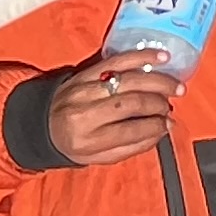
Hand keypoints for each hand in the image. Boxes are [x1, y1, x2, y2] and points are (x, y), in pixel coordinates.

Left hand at [45, 49, 178, 166]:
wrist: (39, 124)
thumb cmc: (74, 144)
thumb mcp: (98, 157)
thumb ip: (131, 146)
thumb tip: (162, 131)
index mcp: (88, 139)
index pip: (130, 130)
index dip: (155, 126)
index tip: (169, 124)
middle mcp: (85, 112)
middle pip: (132, 103)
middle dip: (158, 103)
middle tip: (172, 105)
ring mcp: (85, 89)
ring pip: (128, 80)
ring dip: (157, 81)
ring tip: (176, 86)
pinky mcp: (86, 72)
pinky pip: (117, 60)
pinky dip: (141, 57)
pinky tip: (161, 58)